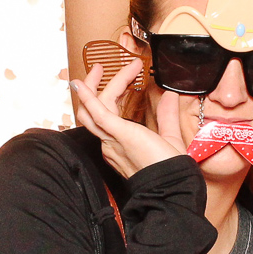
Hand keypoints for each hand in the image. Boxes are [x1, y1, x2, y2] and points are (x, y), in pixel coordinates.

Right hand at [69, 59, 186, 177]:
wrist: (171, 186)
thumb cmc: (170, 170)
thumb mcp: (169, 136)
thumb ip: (166, 116)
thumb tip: (170, 95)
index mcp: (119, 144)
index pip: (108, 116)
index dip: (114, 94)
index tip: (127, 76)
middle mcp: (110, 143)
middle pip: (93, 112)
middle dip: (94, 88)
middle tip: (100, 68)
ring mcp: (111, 139)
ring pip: (92, 109)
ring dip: (95, 86)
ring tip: (100, 68)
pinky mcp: (118, 134)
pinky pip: (97, 114)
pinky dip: (87, 97)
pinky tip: (81, 84)